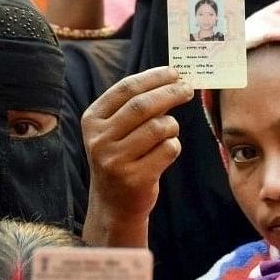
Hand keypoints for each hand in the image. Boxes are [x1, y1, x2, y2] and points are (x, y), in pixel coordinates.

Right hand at [82, 68, 191, 245]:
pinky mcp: (135, 179)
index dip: (153, 77)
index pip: (126, 88)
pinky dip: (174, 146)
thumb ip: (136, 106)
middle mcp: (99, 140)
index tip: (174, 73)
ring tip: (170, 131)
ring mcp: (115, 161)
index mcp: (92, 120)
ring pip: (159, 127)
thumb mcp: (116, 130)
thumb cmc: (121, 158)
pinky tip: (165, 152)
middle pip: (143, 105)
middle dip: (170, 93)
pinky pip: (168, 149)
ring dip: (172, 125)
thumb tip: (172, 79)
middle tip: (187, 90)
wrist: (113, 206)